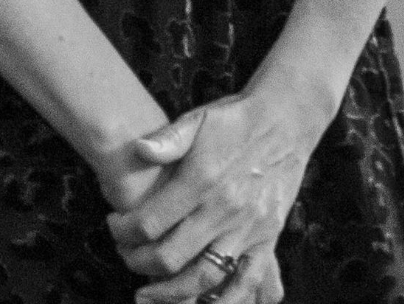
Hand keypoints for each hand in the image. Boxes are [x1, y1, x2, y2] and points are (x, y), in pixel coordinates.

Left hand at [107, 85, 327, 302]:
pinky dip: (224, 300)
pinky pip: (246, 279)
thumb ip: (167, 139)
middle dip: (138, 262)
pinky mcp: (268, 236)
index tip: (116, 225)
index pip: (148, 223)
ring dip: (170, 292)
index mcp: (201, 180)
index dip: (122, 231)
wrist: (288, 117)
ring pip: (204, 275)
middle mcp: (224, 208)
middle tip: (128, 254)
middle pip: (169, 257)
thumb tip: (137, 149)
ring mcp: (248, 226)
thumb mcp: (199, 118)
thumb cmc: (237, 118)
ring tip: (148, 293)